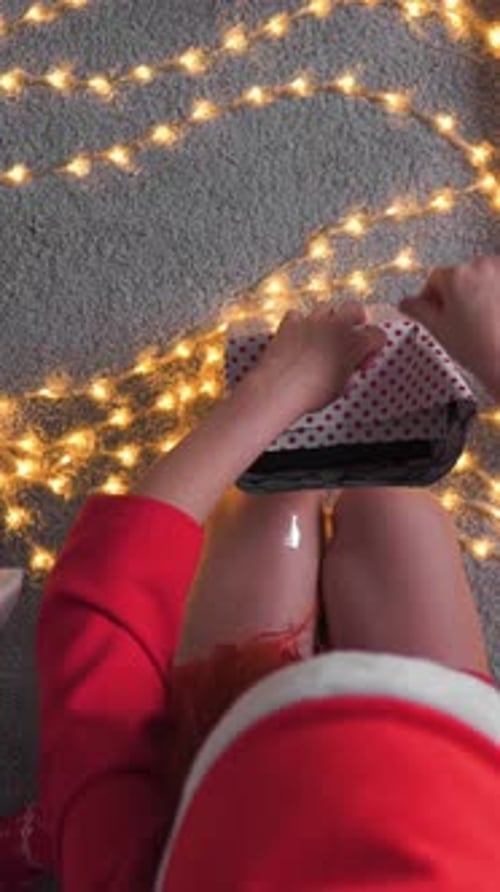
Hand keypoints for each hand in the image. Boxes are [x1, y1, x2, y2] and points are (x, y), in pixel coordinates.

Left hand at [254, 299, 386, 415]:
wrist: (279, 389)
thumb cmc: (312, 394)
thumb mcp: (340, 388)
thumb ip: (349, 373)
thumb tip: (349, 371)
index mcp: (354, 342)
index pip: (377, 334)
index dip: (374, 347)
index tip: (365, 360)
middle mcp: (336, 326)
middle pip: (355, 307)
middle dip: (356, 319)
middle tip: (351, 335)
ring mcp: (312, 321)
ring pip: (327, 308)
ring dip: (328, 320)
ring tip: (323, 338)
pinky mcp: (290, 323)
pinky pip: (297, 315)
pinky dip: (299, 323)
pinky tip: (298, 336)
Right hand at [399, 256, 499, 398]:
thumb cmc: (476, 347)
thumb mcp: (437, 329)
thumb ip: (417, 310)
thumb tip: (405, 302)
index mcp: (456, 275)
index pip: (434, 279)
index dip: (431, 298)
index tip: (435, 314)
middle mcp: (481, 265)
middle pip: (459, 276)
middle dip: (456, 295)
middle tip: (460, 323)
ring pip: (480, 279)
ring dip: (477, 294)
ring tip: (480, 322)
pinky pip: (497, 284)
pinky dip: (495, 296)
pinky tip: (494, 317)